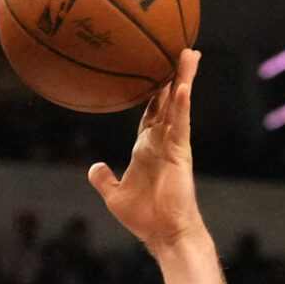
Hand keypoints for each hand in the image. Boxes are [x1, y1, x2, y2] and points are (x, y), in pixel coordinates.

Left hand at [86, 50, 208, 255]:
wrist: (164, 234)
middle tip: (181, 49)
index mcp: (147, 147)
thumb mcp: (115, 195)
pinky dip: (181, 106)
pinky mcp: (181, 154)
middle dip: (174, 75)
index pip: (152, 112)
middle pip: (169, 100)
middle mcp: (162, 141)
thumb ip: (104, 179)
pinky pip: (180, 125)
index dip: (154, 92)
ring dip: (183, 79)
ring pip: (179, 105)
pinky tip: (182, 88)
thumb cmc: (144, 218)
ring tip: (190, 54)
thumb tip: (94, 167)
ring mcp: (174, 145)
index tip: (155, 70)